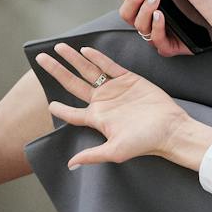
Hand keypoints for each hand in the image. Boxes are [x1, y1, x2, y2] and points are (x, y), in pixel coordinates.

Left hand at [36, 44, 211, 170]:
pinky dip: (97, 57)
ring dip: (73, 59)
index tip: (49, 104)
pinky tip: (85, 50)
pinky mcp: (129, 79)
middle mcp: (103, 102)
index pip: (72, 113)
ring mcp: (115, 89)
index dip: (60, 109)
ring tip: (59, 47)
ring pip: (88, 70)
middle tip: (40, 59)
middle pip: (73, 84)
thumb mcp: (115, 151)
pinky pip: (109, 66)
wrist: (171, 129)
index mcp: (97, 119)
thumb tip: (70, 164)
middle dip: (57, 71)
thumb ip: (92, 155)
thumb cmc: (145, 142)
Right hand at [111, 0, 211, 57]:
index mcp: (148, 1)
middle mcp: (149, 17)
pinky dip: (156, 27)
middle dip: (131, 0)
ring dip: (144, 11)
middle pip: (126, 13)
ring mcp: (157, 32)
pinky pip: (154, 39)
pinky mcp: (167, 45)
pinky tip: (161, 16)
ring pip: (138, 25)